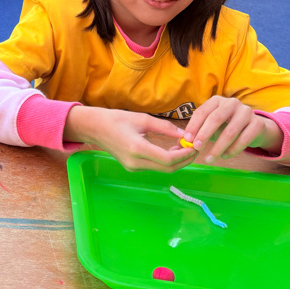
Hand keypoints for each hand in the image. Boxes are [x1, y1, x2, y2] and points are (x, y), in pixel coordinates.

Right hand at [64, 105, 195, 172]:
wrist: (95, 128)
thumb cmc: (117, 119)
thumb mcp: (142, 119)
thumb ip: (165, 127)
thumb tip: (185, 134)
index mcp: (137, 148)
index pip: (167, 159)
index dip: (184, 155)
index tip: (194, 146)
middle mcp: (135, 162)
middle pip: (167, 168)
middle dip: (184, 161)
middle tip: (194, 149)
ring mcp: (133, 167)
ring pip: (162, 169)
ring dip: (176, 161)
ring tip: (184, 148)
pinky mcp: (132, 167)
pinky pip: (154, 167)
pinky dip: (166, 161)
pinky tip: (171, 150)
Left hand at [181, 96, 281, 162]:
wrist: (254, 128)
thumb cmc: (226, 126)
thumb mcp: (211, 127)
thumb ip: (197, 133)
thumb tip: (180, 144)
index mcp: (217, 100)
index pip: (202, 112)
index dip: (193, 126)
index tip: (187, 140)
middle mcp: (232, 103)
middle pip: (215, 119)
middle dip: (204, 134)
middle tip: (196, 148)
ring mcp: (246, 112)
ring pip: (230, 132)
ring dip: (218, 147)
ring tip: (209, 158)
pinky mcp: (258, 124)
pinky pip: (244, 139)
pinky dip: (233, 150)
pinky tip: (224, 156)